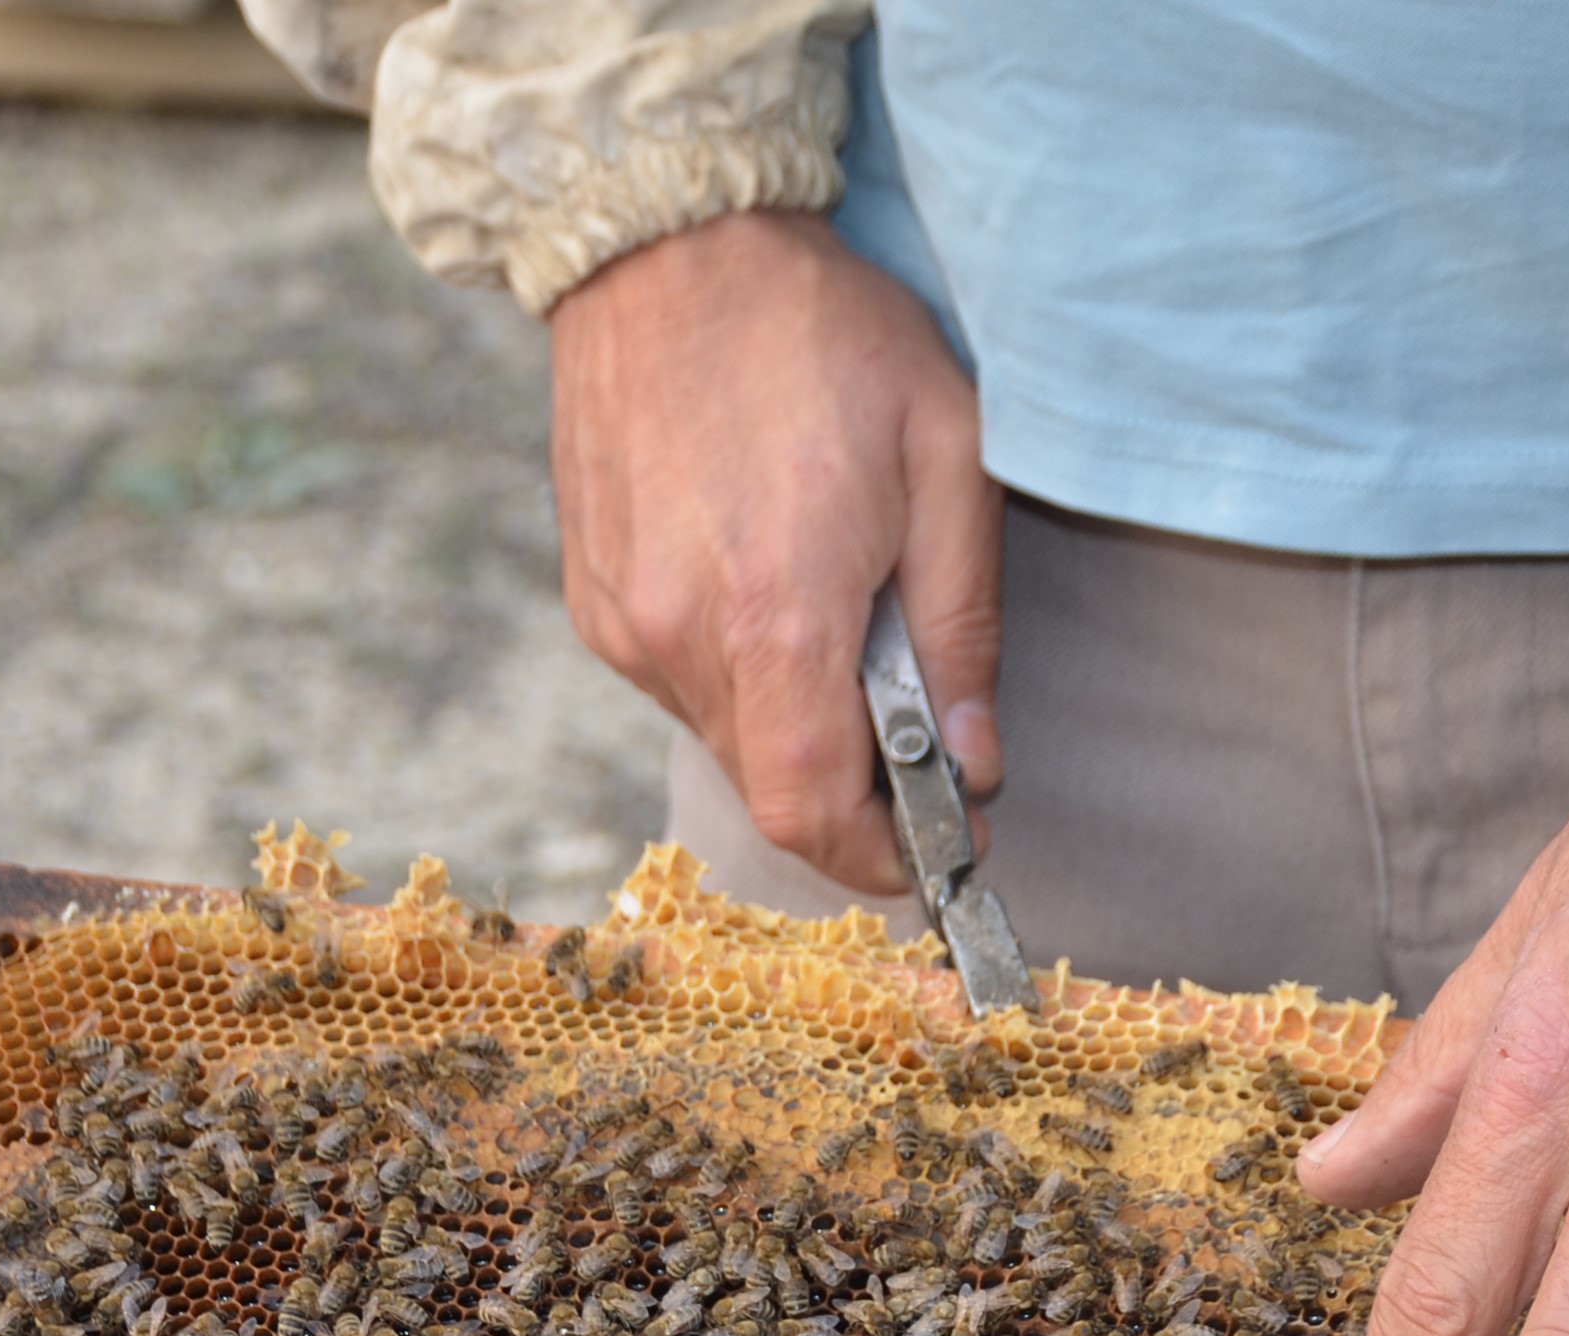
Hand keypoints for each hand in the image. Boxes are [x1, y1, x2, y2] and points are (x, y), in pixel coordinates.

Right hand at [547, 210, 1000, 896]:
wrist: (666, 244)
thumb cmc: (821, 334)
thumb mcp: (946, 459)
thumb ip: (962, 629)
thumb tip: (975, 762)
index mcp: (777, 614)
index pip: (813, 811)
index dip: (880, 857)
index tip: (937, 846)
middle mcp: (680, 636)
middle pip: (772, 788)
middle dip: (855, 784)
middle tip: (918, 719)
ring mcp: (622, 623)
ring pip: (728, 737)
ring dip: (796, 717)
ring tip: (837, 604)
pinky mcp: (593, 599)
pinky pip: (681, 681)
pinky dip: (740, 666)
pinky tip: (767, 573)